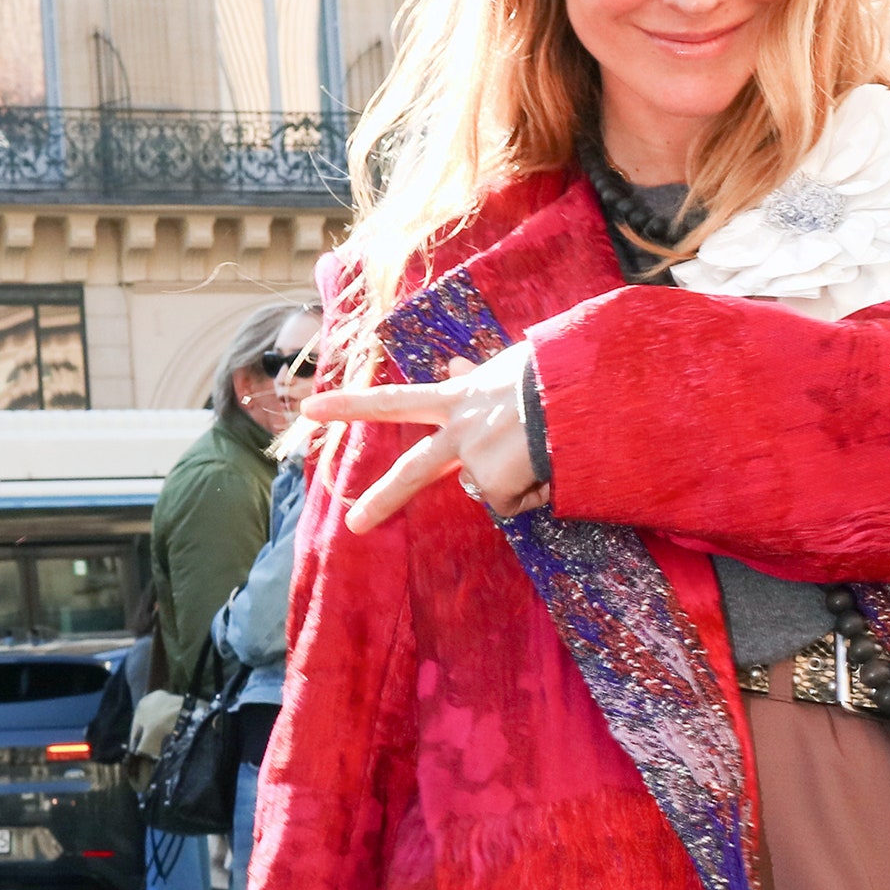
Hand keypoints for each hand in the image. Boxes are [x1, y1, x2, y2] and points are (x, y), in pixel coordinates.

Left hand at [305, 345, 541, 531]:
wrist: (577, 392)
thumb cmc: (553, 372)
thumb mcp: (509, 365)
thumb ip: (477, 376)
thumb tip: (455, 366)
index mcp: (459, 397)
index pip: (395, 400)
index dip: (352, 405)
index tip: (312, 410)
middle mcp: (459, 429)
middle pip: (412, 471)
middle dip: (382, 499)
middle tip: (355, 524)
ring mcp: (474, 458)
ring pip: (486, 488)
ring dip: (515, 481)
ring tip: (545, 452)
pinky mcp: (494, 483)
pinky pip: (516, 502)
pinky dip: (534, 493)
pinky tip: (550, 466)